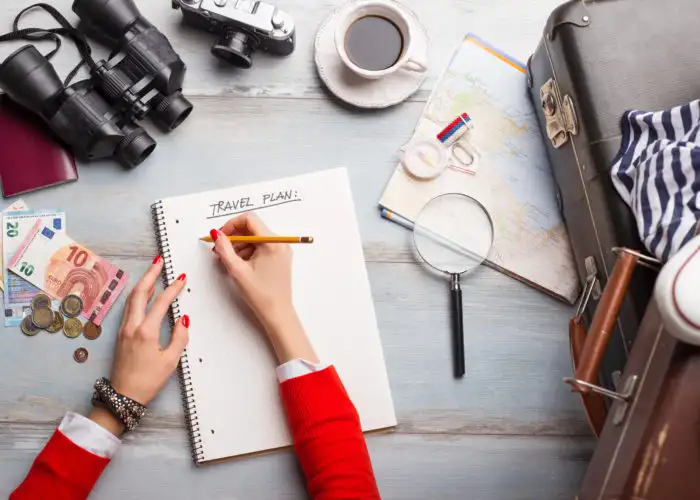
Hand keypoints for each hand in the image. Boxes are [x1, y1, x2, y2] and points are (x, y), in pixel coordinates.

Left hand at [90, 257, 189, 435]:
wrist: (123, 396)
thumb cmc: (147, 381)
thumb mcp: (171, 361)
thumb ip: (179, 337)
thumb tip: (183, 319)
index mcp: (145, 332)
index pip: (161, 302)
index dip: (173, 289)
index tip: (181, 278)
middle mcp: (131, 326)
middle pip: (140, 293)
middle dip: (150, 275)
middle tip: (159, 261)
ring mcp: (123, 329)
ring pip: (132, 299)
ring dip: (143, 283)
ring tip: (153, 272)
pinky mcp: (121, 334)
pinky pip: (129, 308)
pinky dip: (138, 296)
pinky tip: (144, 294)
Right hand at [211, 213, 317, 363]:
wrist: (277, 312)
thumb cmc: (260, 294)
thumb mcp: (237, 270)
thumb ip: (224, 248)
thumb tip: (217, 234)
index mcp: (272, 243)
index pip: (249, 219)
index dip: (231, 225)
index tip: (221, 236)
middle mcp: (280, 243)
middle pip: (252, 228)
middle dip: (234, 237)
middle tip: (221, 251)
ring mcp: (281, 250)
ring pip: (255, 238)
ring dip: (239, 246)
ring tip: (229, 262)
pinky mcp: (280, 257)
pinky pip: (261, 247)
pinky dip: (248, 252)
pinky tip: (239, 265)